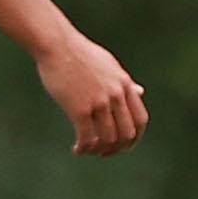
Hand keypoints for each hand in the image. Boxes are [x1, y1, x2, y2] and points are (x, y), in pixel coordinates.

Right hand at [37, 33, 148, 155]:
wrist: (57, 45)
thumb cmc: (80, 54)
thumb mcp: (110, 65)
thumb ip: (125, 82)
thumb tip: (140, 92)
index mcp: (124, 84)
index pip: (140, 120)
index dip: (135, 137)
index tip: (124, 145)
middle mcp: (116, 94)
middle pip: (127, 133)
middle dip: (117, 148)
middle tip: (104, 153)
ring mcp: (99, 102)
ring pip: (108, 139)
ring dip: (98, 150)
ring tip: (86, 150)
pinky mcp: (80, 108)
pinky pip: (87, 137)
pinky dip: (84, 148)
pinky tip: (77, 149)